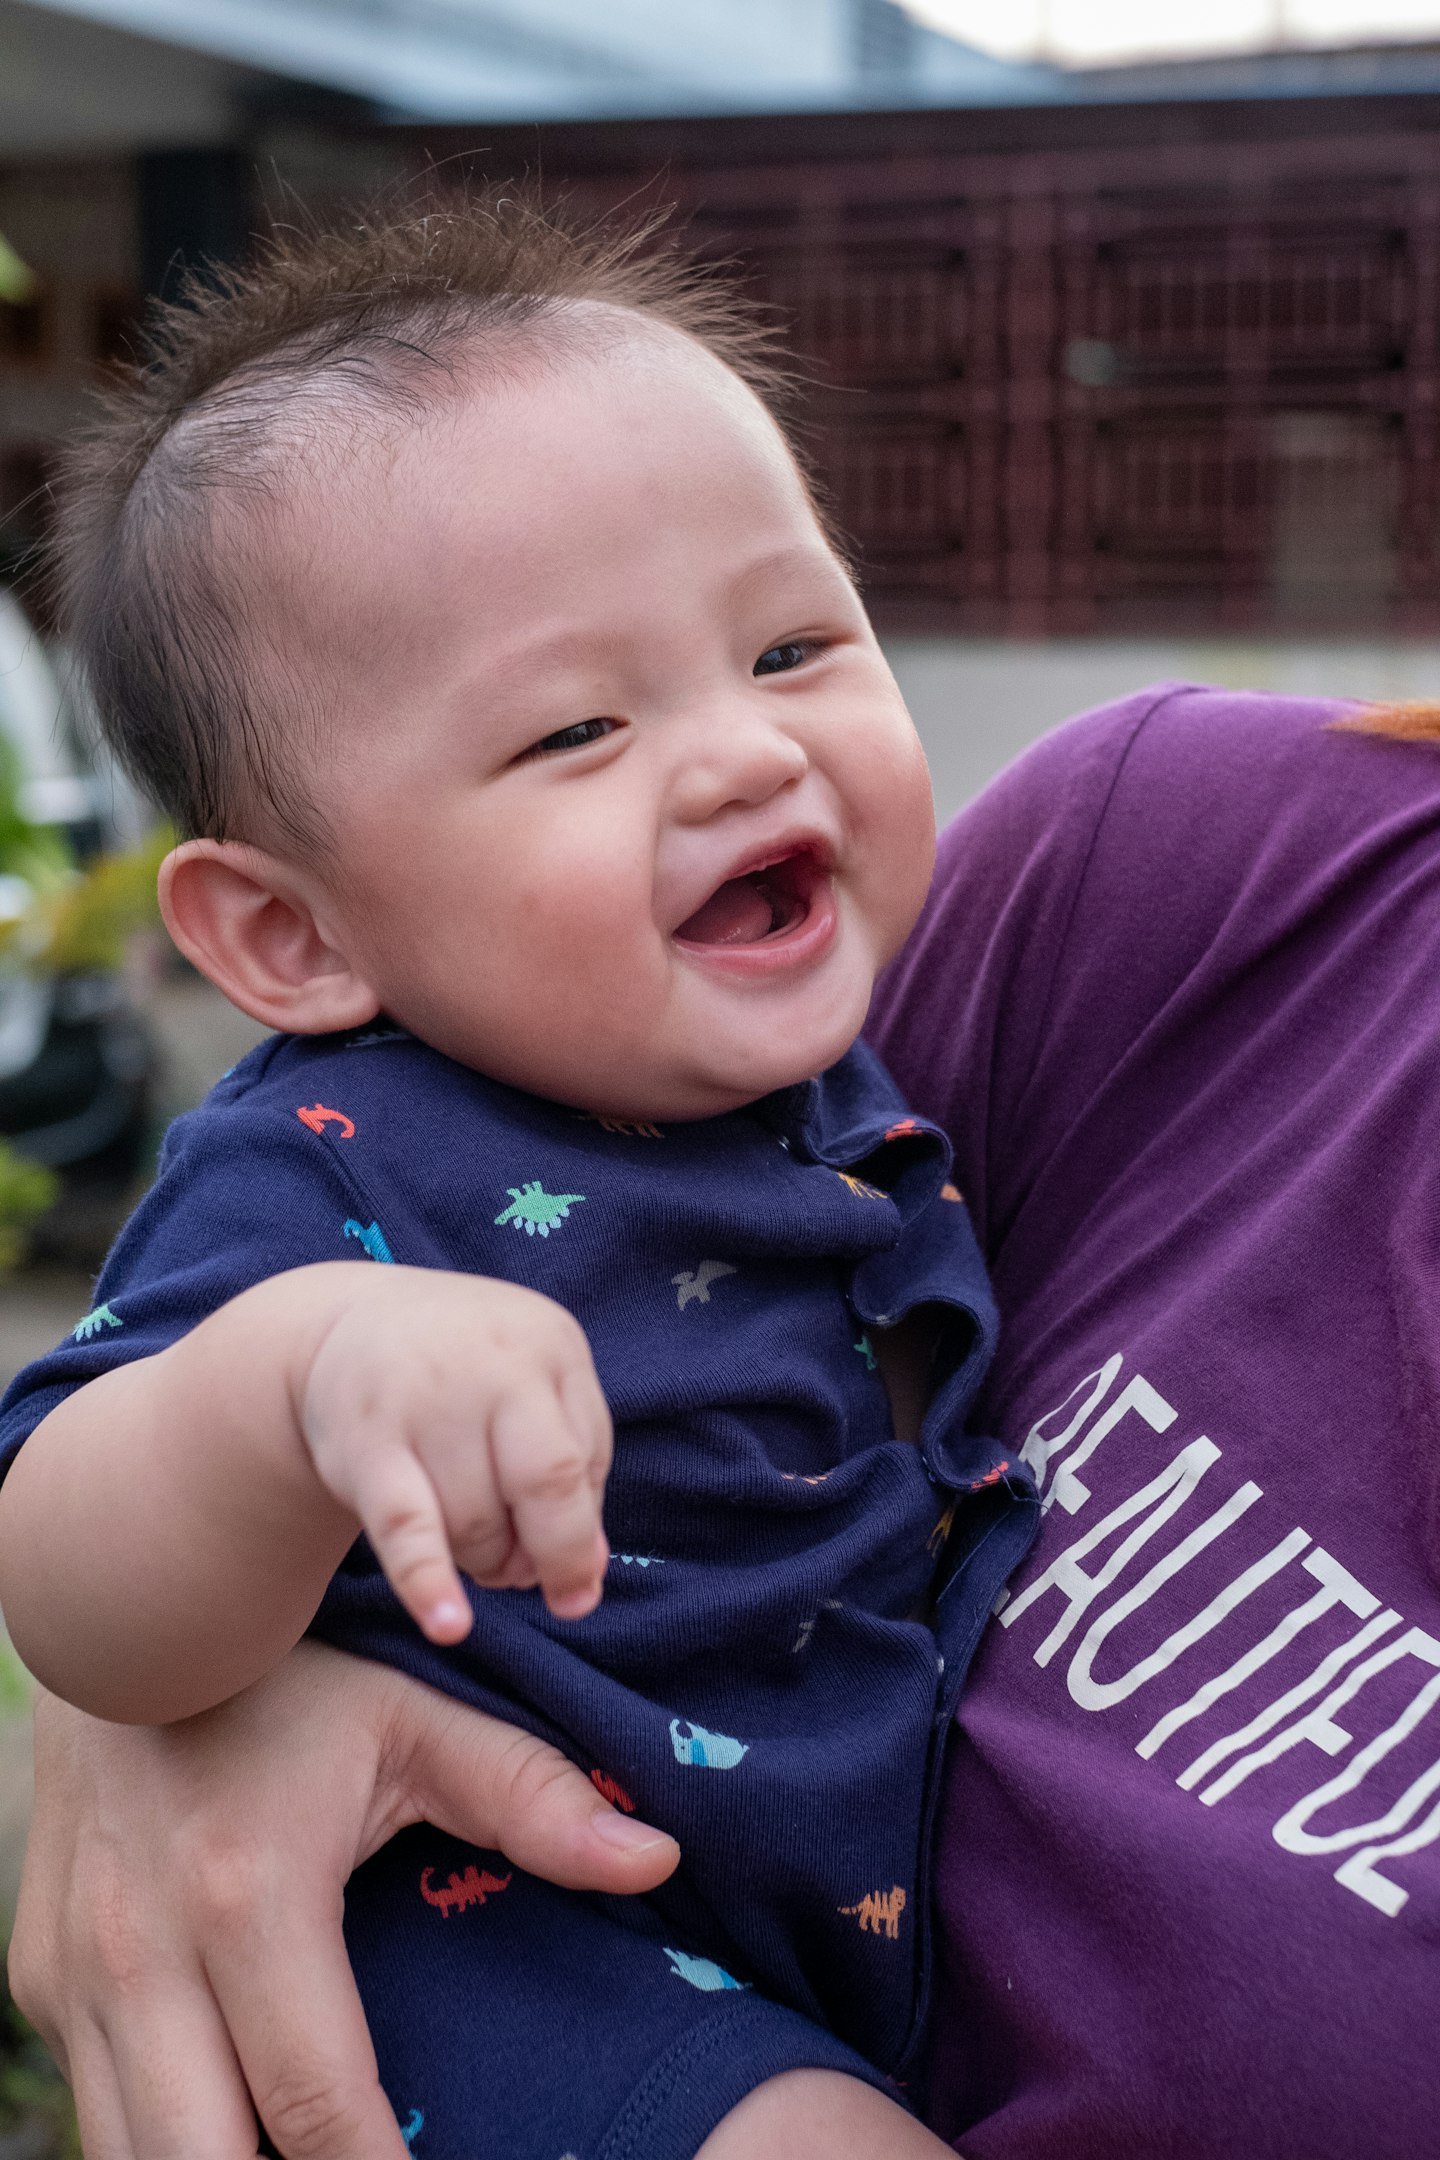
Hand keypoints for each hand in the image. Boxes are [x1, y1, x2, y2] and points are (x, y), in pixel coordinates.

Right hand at [9, 1643, 678, 2159]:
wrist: (125, 1611)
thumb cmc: (289, 1674)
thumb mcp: (413, 1718)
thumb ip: (531, 1795)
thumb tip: (658, 1858)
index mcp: (246, 1895)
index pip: (318, 2109)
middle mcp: (138, 1951)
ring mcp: (70, 1974)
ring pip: (129, 2159)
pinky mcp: (36, 1979)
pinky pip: (95, 2106)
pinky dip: (163, 2139)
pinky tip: (237, 2128)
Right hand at [301, 1269, 611, 1636]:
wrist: (351, 1328)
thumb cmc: (469, 1374)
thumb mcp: (536, 1392)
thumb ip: (575, 1472)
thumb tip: (587, 1577)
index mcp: (549, 1344)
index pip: (583, 1461)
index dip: (579, 1534)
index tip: (574, 1584)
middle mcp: (494, 1362)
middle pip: (543, 1485)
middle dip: (548, 1554)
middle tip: (523, 1580)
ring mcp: (427, 1400)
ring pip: (476, 1520)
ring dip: (482, 1560)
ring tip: (473, 1550)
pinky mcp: (366, 1443)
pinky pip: (405, 1527)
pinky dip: (429, 1582)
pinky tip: (449, 1625)